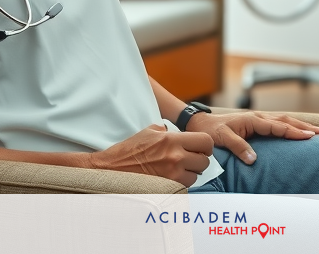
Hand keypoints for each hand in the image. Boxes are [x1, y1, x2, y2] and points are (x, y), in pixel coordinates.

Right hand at [88, 124, 213, 186]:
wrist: (112, 168)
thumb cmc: (130, 149)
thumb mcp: (150, 131)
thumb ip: (169, 131)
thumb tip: (180, 134)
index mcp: (172, 140)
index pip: (206, 142)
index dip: (205, 145)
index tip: (200, 147)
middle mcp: (175, 157)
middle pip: (204, 162)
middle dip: (198, 160)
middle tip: (188, 159)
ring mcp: (172, 175)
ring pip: (196, 176)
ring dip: (190, 173)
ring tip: (177, 168)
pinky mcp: (167, 188)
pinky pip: (185, 186)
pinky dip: (181, 183)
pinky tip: (170, 177)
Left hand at [187, 111, 318, 164]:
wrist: (203, 124)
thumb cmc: (213, 131)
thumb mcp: (223, 139)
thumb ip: (238, 148)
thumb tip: (253, 160)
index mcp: (253, 120)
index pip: (278, 126)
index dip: (294, 132)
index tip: (310, 136)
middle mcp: (258, 118)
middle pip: (286, 120)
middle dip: (305, 126)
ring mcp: (259, 119)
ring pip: (284, 120)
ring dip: (301, 124)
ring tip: (317, 130)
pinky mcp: (257, 123)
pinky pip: (279, 123)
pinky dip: (291, 125)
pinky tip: (298, 129)